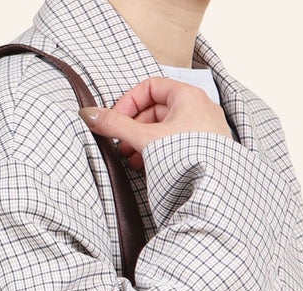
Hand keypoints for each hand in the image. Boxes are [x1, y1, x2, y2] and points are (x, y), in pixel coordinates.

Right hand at [78, 76, 234, 172]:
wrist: (213, 192)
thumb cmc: (186, 159)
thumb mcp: (145, 139)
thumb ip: (116, 126)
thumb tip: (89, 114)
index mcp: (189, 96)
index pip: (151, 86)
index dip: (129, 102)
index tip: (115, 121)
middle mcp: (201, 108)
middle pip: (157, 108)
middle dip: (134, 127)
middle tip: (121, 145)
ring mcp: (205, 130)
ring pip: (166, 128)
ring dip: (144, 141)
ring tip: (133, 160)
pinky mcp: (206, 150)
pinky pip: (178, 143)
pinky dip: (160, 151)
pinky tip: (149, 167)